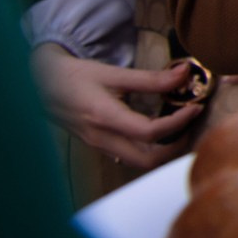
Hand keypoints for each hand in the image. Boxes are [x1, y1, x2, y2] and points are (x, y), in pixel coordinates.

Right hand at [29, 45, 200, 169]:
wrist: (41, 85)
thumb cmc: (76, 77)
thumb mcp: (113, 73)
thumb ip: (150, 78)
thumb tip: (185, 73)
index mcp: (105, 118)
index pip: (150, 133)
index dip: (179, 122)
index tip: (196, 107)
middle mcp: (102, 139)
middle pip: (147, 161)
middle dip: (176, 148)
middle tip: (194, 126)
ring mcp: (99, 146)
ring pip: (138, 163)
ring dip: (164, 152)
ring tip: (183, 129)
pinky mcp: (99, 146)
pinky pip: (129, 157)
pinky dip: (150, 150)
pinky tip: (162, 133)